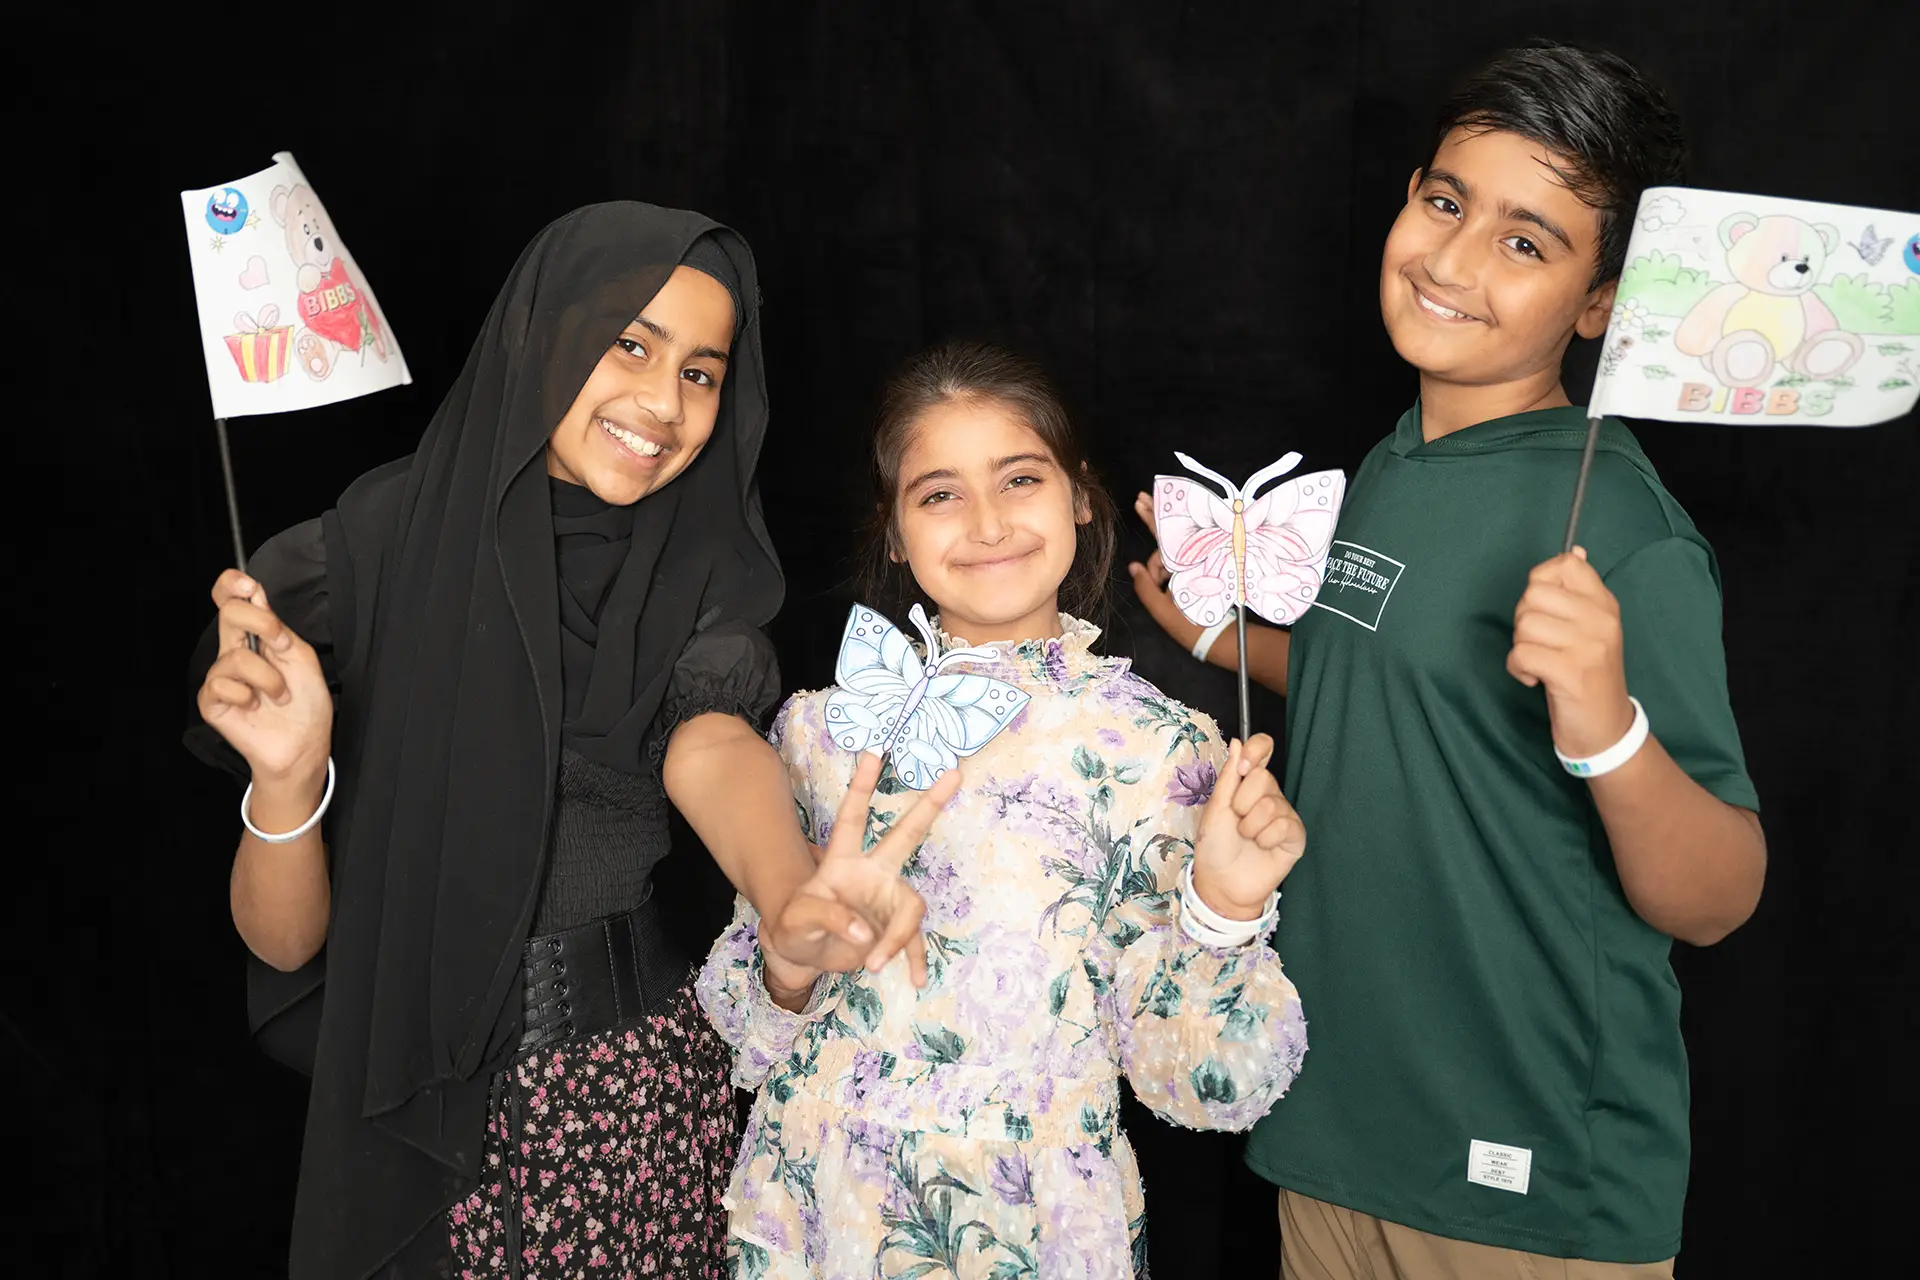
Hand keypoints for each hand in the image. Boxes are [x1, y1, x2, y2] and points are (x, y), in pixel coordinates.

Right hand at [196, 571, 332, 786]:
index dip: (232, 585)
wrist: (305, 744)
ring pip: (236, 658)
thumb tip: (257, 594)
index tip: (249, 585)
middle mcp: (235, 652)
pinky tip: (256, 706)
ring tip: (280, 695)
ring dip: (269, 678)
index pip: (231, 600)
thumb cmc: (306, 703)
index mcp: (256, 638)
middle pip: (229, 614)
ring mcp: (222, 677)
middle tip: (283, 644)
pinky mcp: (212, 702)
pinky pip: (222, 685)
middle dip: (261, 622)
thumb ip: (279, 628)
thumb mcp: (301, 657)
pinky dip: (247, 695)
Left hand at [759, 753, 961, 993]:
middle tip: (954, 773)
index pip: (851, 818)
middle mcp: (871, 873)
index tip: (873, 753)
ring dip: (896, 939)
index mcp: (841, 862)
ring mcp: (887, 899)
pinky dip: (913, 960)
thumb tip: (865, 935)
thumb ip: (827, 919)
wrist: (804, 954)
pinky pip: (913, 941)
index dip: (862, 786)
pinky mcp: (893, 927)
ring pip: (911, 908)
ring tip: (874, 966)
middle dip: (930, 805)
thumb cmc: (795, 929)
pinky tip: (916, 980)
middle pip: (905, 835)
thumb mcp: (796, 923)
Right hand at [1126, 491, 1203, 651]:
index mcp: (1184, 567)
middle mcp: (1191, 561)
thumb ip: (1146, 588)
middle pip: (1168, 534)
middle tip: (1141, 500)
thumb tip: (1133, 566)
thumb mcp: (1163, 612)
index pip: (1166, 535)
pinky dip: (1166, 565)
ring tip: (1159, 585)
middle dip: (1154, 516)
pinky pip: (1178, 561)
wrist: (1220, 638)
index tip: (1141, 501)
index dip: (1152, 516)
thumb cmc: (1192, 626)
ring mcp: (1195, 566)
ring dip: (1158, 564)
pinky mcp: (1197, 573)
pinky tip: (1160, 578)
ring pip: (1170, 553)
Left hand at [1191, 735, 1304, 918]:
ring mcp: (1284, 815)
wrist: (1222, 882)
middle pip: (1264, 778)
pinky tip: (1262, 847)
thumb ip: (1228, 776)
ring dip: (1251, 826)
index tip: (1243, 768)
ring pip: (1272, 805)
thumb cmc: (1215, 846)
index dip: (1257, 750)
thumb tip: (1238, 742)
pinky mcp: (1295, 836)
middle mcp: (1269, 795)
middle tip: (1237, 821)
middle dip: (1242, 803)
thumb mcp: (1216, 808)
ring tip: (1247, 838)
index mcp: (1248, 783)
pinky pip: (1285, 825)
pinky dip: (1266, 838)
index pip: (1263, 748)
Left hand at [1507, 548, 1633, 757]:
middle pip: (1534, 593)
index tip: (1546, 609)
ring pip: (1525, 624)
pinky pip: (1521, 653)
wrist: (1606, 728)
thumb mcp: (1592, 629)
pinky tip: (1533, 679)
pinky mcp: (1571, 673)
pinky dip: (1517, 668)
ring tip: (1538, 662)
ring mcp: (1588, 646)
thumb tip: (1574, 550)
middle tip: (1538, 641)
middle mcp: (1601, 620)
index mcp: (1606, 604)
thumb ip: (1579, 592)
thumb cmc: (1589, 674)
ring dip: (1520, 646)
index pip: (1566, 564)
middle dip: (1523, 618)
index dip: (1541, 582)